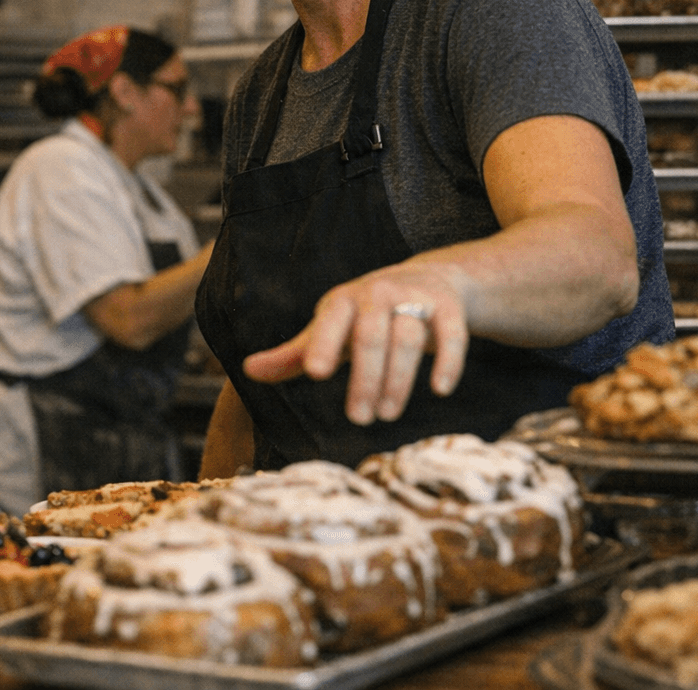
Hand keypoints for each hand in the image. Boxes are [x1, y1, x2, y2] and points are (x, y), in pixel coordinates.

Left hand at [241, 264, 469, 424]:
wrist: (426, 279)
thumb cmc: (364, 314)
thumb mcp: (329, 330)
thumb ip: (293, 354)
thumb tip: (246, 370)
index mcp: (342, 301)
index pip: (331, 321)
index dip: (324, 344)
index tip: (315, 372)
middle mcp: (378, 294)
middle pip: (371, 335)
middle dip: (365, 378)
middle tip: (360, 418)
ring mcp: (415, 298)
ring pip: (408, 337)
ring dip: (399, 379)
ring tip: (388, 413)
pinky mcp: (448, 308)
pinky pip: (451, 333)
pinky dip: (448, 361)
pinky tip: (440, 389)